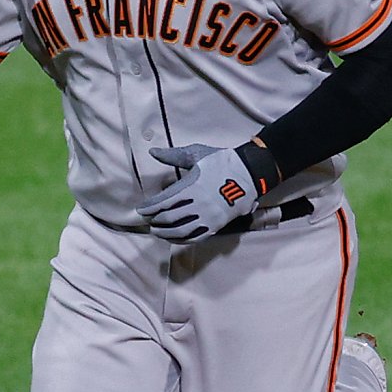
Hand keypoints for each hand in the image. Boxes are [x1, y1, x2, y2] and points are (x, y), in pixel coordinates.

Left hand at [138, 144, 256, 241]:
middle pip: (170, 218)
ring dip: (165, 233)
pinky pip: (195, 237)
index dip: (149, 207)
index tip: (140, 209)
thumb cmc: (222, 161)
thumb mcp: (197, 154)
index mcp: (192, 186)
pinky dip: (181, 239)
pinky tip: (173, 238)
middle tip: (147, 220)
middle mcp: (199, 204)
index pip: (164, 201)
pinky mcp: (216, 225)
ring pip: (181, 231)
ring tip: (156, 231)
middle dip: (155, 220)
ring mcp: (208, 217)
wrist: (250, 173)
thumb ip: (173, 156)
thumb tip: (152, 152)